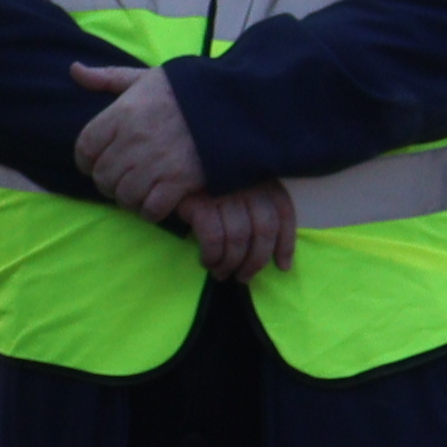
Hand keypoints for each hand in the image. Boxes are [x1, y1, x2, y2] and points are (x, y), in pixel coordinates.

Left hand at [67, 61, 207, 219]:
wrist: (233, 104)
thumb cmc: (186, 89)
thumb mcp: (144, 77)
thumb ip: (107, 78)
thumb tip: (74, 70)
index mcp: (121, 113)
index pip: (85, 147)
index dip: (85, 161)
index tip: (93, 165)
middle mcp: (133, 140)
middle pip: (103, 176)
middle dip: (107, 183)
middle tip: (118, 183)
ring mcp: (155, 162)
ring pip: (124, 195)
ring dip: (128, 199)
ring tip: (136, 194)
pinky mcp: (179, 181)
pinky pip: (152, 208)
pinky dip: (150, 211)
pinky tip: (156, 203)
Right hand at [178, 180, 301, 284]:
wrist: (160, 168)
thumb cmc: (201, 186)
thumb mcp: (234, 192)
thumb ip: (255, 213)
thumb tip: (280, 260)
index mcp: (260, 179)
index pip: (283, 213)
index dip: (286, 244)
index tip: (282, 267)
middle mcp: (246, 182)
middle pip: (264, 229)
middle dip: (256, 260)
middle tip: (244, 277)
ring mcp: (222, 190)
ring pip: (239, 237)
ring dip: (232, 263)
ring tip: (222, 274)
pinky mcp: (199, 200)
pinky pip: (213, 238)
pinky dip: (212, 255)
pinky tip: (207, 262)